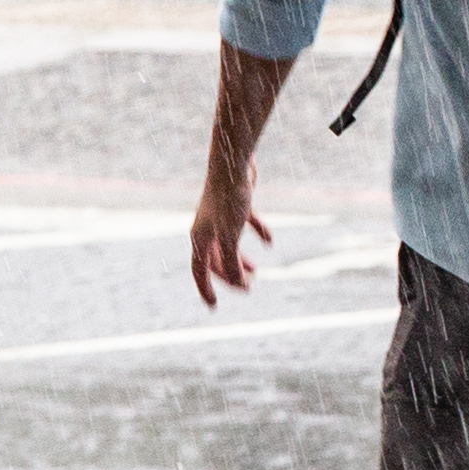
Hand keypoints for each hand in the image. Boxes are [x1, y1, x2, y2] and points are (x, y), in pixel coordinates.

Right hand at [188, 177, 270, 308]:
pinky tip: (269, 242)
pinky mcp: (234, 204)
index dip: (206, 289)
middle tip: (247, 289)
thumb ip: (232, 262)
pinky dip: (257, 234)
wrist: (232, 163)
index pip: (199, 270)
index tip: (213, 306)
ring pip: (228, 244)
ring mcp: (220, 216)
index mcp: (200, 238)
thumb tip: (240, 285)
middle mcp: (206, 228)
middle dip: (230, 275)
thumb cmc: (228, 200)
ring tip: (256, 271)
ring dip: (241, 259)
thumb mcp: (230, 237)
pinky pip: (244, 224)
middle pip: (215, 260)